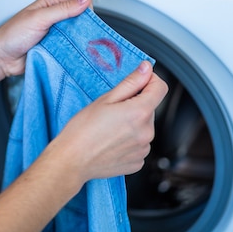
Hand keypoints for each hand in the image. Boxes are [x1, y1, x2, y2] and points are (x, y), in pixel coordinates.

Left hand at [0, 0, 91, 77]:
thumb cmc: (12, 35)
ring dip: (78, 41)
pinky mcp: (56, 47)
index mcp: (51, 4)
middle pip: (81, 19)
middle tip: (81, 36)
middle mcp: (55, 17)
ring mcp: (56, 33)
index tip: (86, 22)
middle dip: (84, 27)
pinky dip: (73, 51)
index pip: (79, 1)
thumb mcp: (39, 18)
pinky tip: (72, 54)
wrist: (1, 58)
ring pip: (77, 35)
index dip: (86, 10)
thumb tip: (84, 0)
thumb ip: (62, 9)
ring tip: (76, 46)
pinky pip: (71, 48)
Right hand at [49, 61, 167, 183]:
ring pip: (144, 127)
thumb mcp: (105, 99)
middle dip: (135, 105)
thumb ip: (131, 82)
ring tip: (109, 129)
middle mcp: (146, 132)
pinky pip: (139, 144)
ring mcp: (143, 149)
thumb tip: (146, 69)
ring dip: (132, 124)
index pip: (160, 88)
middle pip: (149, 109)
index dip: (150, 80)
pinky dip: (129, 141)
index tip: (139, 81)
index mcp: (139, 112)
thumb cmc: (83, 130)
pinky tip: (112, 141)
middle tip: (111, 111)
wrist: (72, 160)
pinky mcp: (138, 162)